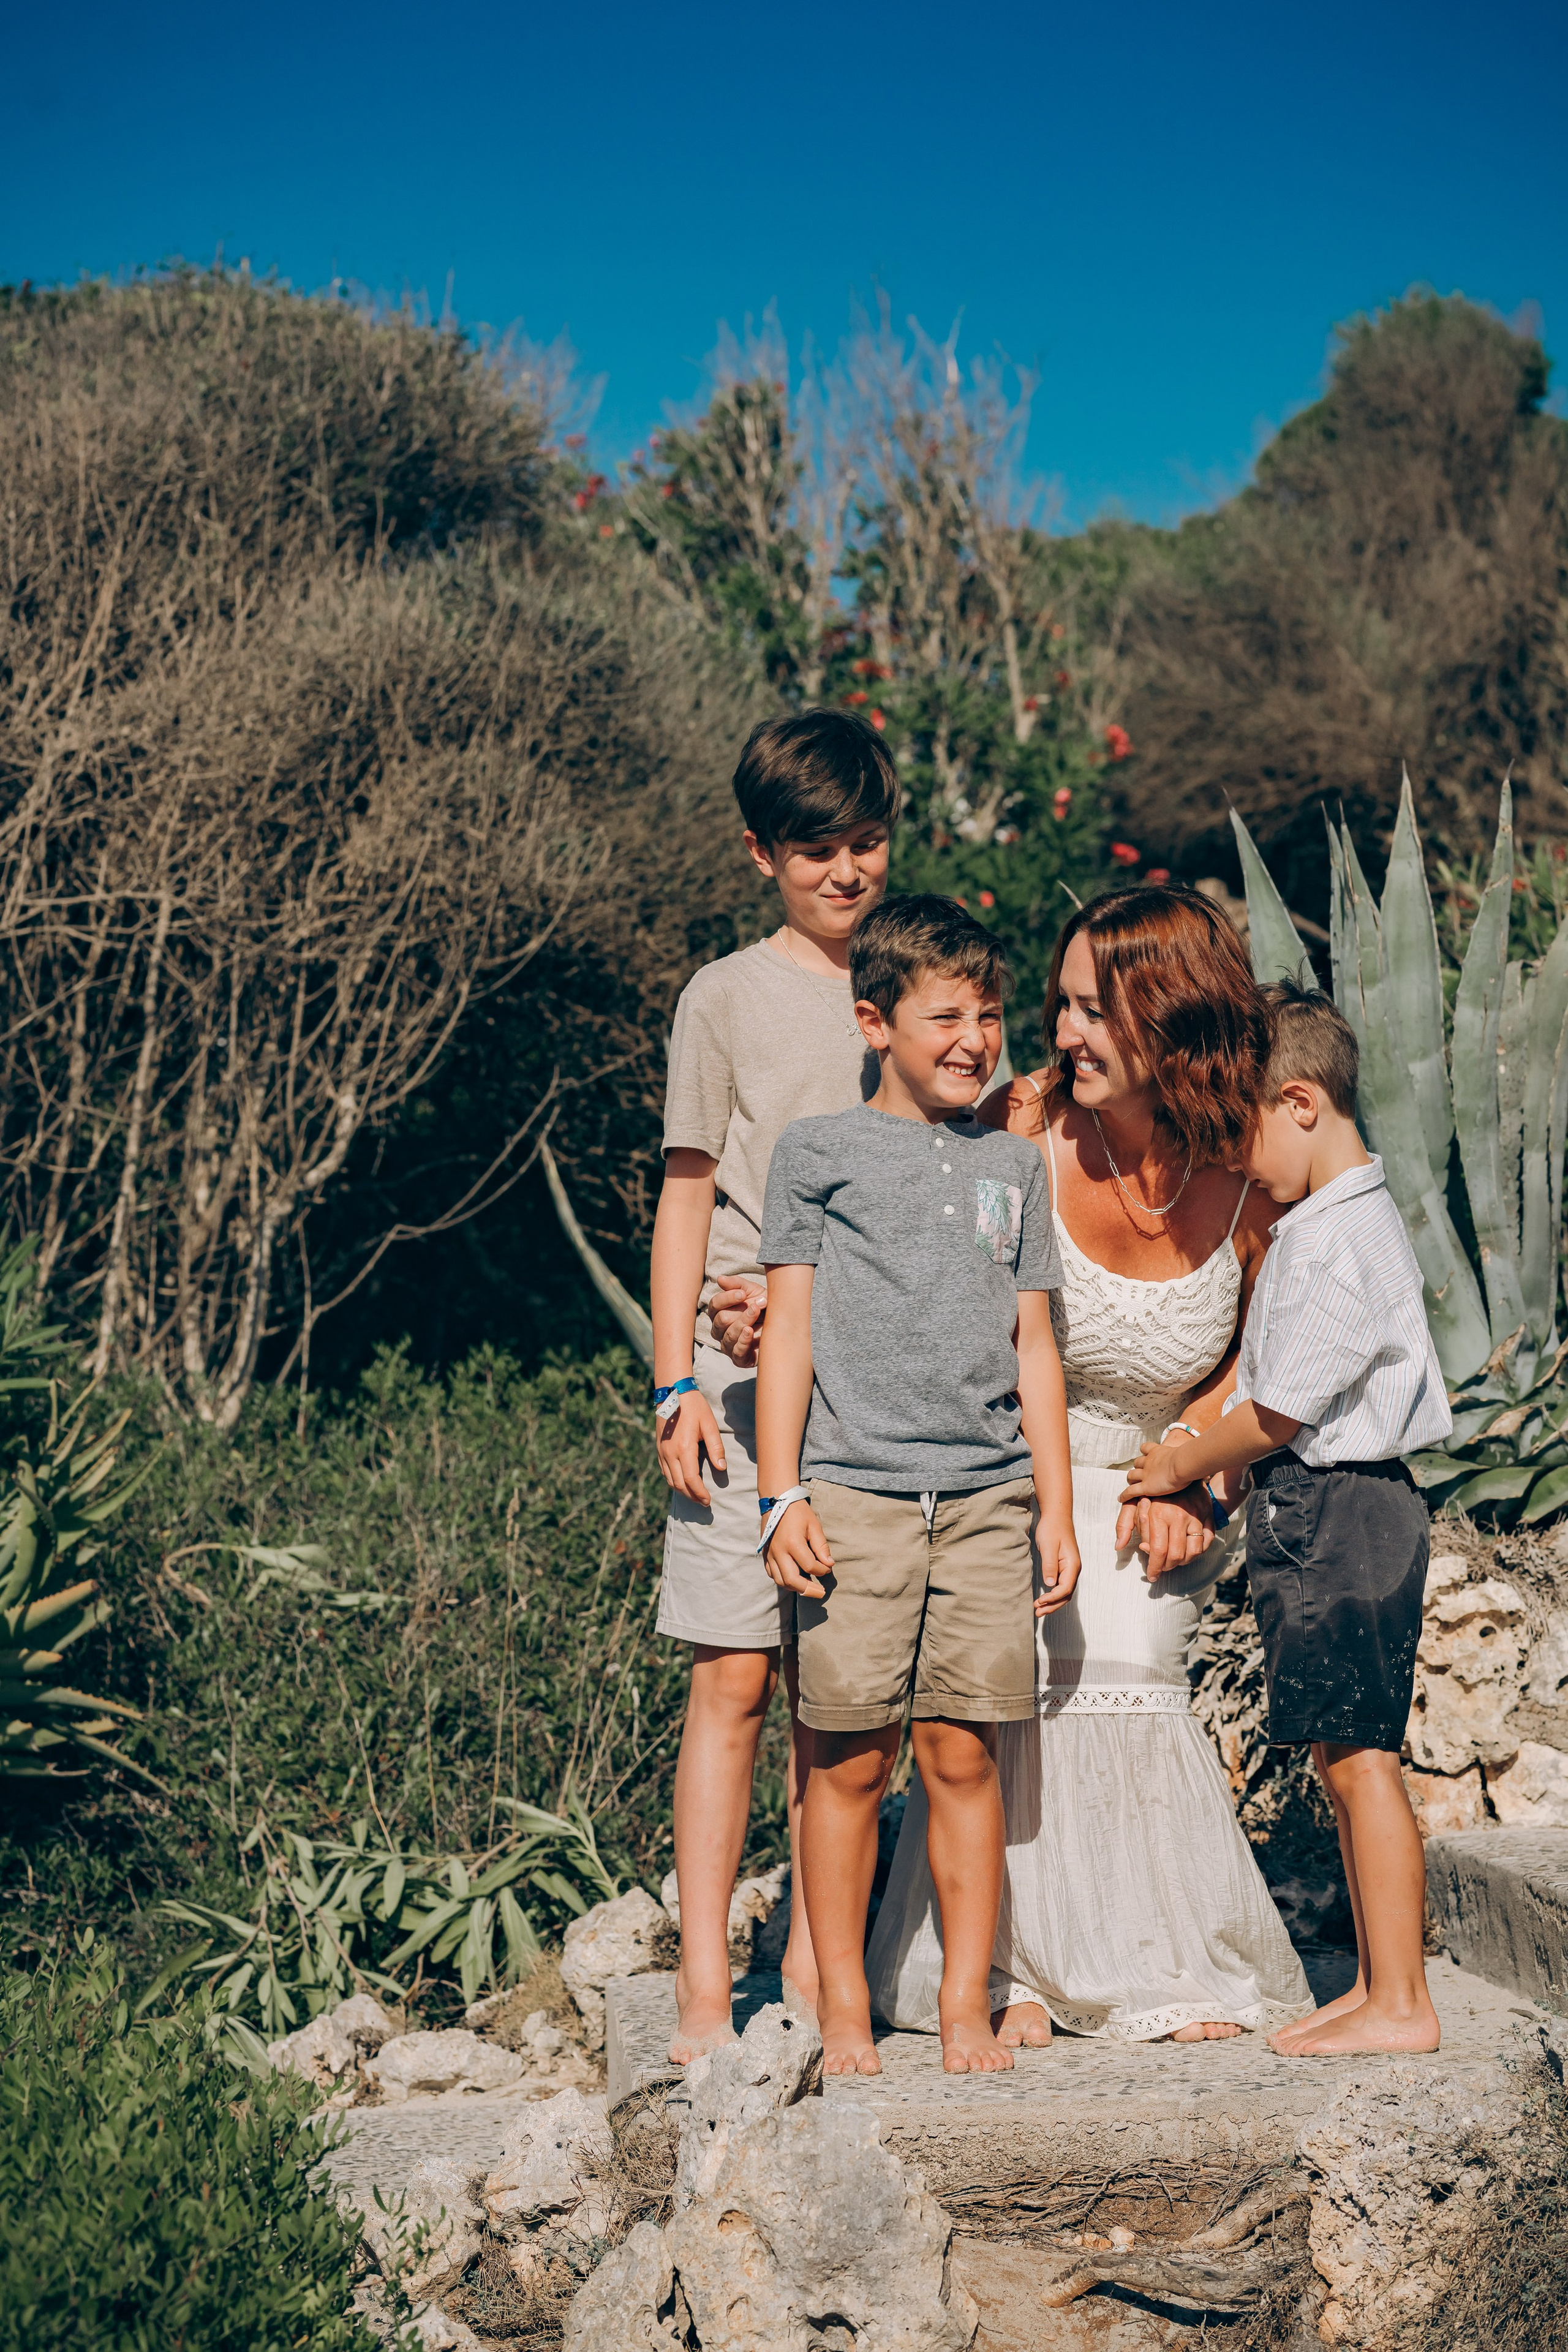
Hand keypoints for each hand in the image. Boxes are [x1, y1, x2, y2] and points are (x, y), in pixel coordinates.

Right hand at [655, 1389, 725, 1506]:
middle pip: (679, 1484)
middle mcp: (669, 1453)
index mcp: (684, 1448)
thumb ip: (716, 1448)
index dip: (700, 1493)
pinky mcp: (659, 1449)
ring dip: (682, 1491)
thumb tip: (722, 1468)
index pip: (691, 1479)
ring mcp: (662, 1451)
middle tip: (704, 1502)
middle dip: (692, 1496)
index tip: (709, 1500)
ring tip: (695, 1496)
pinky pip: (664, 1471)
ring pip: (670, 1480)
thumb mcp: (709, 1425)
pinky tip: (682, 1482)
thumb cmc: (694, 1407)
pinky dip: (673, 1481)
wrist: (672, 1392)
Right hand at [709, 1279, 766, 1367]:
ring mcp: (728, 1346)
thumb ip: (737, 1284)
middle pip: (721, 1320)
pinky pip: (736, 1353)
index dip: (727, 1298)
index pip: (715, 1305)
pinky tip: (750, 1332)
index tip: (743, 1294)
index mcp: (719, 1313)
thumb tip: (720, 1279)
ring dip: (744, 1322)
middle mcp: (720, 1331)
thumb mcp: (753, 1291)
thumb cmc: (763, 1306)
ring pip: (729, 1335)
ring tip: (757, 1313)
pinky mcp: (740, 1359)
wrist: (783, 1323)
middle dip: (739, 1311)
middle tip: (757, 1306)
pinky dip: (743, 1342)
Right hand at [763, 1500, 832, 1598]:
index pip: (810, 1566)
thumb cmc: (798, 1512)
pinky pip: (772, 1574)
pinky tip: (794, 1579)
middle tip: (820, 1593)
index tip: (828, 1568)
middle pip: (792, 1580)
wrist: (777, 1500)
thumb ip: (821, 1547)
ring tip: (808, 1587)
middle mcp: (779, 1551)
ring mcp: (770, 1554)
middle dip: (808, 1590)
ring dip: (795, 1587)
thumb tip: (829, 1564)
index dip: (822, 1571)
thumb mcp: (814, 1526)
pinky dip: (783, 1580)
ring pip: (780, 1580)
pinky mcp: (765, 1555)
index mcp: (793, 1543)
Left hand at [1035, 1515, 1081, 1615]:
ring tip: (1038, 1610)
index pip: (1065, 1589)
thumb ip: (1050, 1565)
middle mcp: (1073, 1570)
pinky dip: (1052, 1595)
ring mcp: (1069, 1570)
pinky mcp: (1063, 1568)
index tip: (1039, 1602)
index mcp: (1072, 1565)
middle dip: (1052, 1605)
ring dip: (1052, 1602)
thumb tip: (1050, 1584)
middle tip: (1037, 1612)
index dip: (1053, 1598)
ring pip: (1064, 1592)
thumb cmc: (1052, 1528)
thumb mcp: (1049, 1546)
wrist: (1056, 1516)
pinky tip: (1043, 1599)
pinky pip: (1060, 1586)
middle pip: (1066, 1595)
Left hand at [1113, 1487, 1213, 1576]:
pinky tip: (1187, 1554)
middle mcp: (1178, 1516)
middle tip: (1160, 1570)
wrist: (1180, 1470)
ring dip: (1182, 1563)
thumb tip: (1119, 1546)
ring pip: (1193, 1552)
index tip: (1151, 1575)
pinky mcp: (1208, 1517)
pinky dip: (1197, 1553)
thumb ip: (1124, 1523)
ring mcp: (1196, 1517)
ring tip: (1173, 1562)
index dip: (1154, 1567)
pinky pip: (1206, 1543)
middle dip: (1166, 1567)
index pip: (1157, 1550)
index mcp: (1158, 1513)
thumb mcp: (1133, 1502)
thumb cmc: (1154, 1490)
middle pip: (1176, 1555)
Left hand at [1120, 1440, 1185, 1499]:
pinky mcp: (1145, 1487)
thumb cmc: (1188, 1460)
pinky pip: (1130, 1491)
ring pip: (1131, 1475)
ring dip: (1131, 1479)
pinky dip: (1124, 1495)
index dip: (1145, 1452)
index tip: (1145, 1455)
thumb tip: (1202, 1465)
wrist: (1182, 1464)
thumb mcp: (1187, 1455)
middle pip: (1137, 1463)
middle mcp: (1149, 1461)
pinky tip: (1121, 1498)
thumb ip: (1189, 1458)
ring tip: (1131, 1485)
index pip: (1145, 1448)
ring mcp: (1145, 1474)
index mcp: (1157, 1451)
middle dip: (1137, 1468)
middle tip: (1139, 1474)